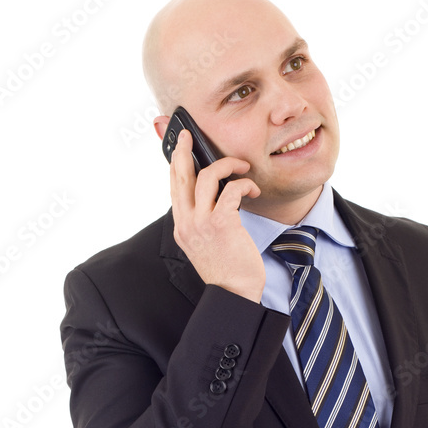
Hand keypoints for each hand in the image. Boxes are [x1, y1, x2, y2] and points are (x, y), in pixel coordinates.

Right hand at [170, 130, 265, 302]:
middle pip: (180, 175)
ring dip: (227, 165)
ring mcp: (201, 222)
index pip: (174, 187)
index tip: (178, 146)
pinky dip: (244, 185)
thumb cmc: (228, 270)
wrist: (234, 293)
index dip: (174, 163)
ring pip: (206, 176)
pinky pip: (231, 190)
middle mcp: (186, 222)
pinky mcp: (220, 223)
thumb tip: (216, 197)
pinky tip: (253, 191)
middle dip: (184, 150)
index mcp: (182, 227)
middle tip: (191, 135)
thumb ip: (204, 221)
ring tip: (242, 168)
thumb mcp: (207, 244)